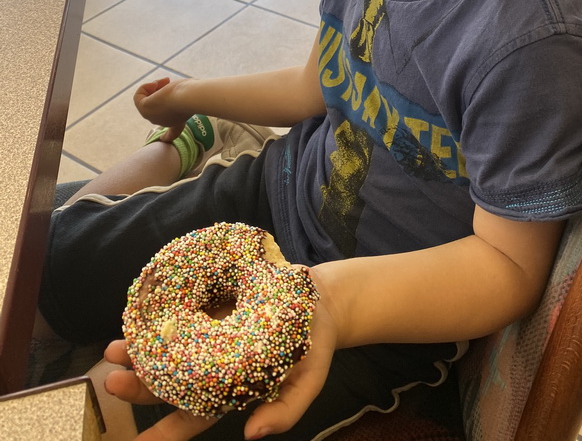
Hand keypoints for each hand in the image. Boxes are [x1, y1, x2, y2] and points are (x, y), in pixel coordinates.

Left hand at [103, 285, 339, 439]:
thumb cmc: (313, 346)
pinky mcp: (210, 304)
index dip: (164, 433)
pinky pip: (179, 313)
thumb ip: (286, 411)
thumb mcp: (309, 381)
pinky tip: (139, 314)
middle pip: (170, 383)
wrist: (321, 301)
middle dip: (139, 385)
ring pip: (167, 349)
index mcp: (230, 390)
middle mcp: (211, 366)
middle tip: (113, 380)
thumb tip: (253, 435)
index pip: (192, 418)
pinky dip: (158, 317)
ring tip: (113, 350)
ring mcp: (208, 335)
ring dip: (139, 351)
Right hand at [134, 77, 187, 141]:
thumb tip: (168, 90)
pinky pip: (138, 96)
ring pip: (147, 100)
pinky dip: (145, 87)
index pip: (172, 133)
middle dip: (160, 92)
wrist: (188, 97)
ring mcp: (153, 117)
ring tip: (164, 81)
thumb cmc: (192, 93)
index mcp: (179, 122)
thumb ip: (180, 95)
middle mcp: (165, 122)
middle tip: (168, 81)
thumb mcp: (188, 94)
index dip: (167, 136)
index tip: (163, 139)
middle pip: (157, 108)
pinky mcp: (144, 109)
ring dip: (154, 87)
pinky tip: (155, 83)